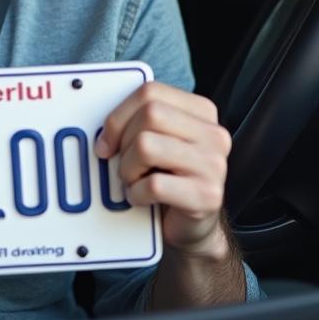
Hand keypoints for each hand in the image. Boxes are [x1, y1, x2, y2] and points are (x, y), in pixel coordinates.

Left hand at [94, 81, 231, 255]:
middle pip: (150, 115)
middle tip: (122, 162)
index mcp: (202, 112)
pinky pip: (153, 184)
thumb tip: (104, 127)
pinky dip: (136, 194)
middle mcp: (214, 134)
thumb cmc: (170, 178)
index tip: (107, 138)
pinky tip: (142, 197)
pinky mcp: (207, 195)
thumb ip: (141, 121)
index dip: (119, 114)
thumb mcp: (159, 140)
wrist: (193, 227)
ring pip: (147, 146)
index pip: (150, 92)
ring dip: (127, 169)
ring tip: (134, 180)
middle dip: (124, 141)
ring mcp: (213, 164)